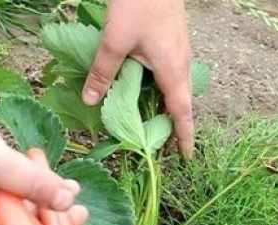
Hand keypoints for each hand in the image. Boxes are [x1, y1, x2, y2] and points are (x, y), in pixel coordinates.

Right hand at [0, 93, 87, 224]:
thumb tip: (68, 201)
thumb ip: (35, 185)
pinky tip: (24, 158)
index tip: (74, 223)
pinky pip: (1, 196)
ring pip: (16, 213)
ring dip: (37, 192)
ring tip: (41, 161)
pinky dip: (18, 181)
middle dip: (53, 214)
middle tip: (69, 188)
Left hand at [82, 0, 193, 157]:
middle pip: (181, 102)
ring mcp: (179, 50)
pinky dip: (161, 88)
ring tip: (153, 122)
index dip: (184, 136)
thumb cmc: (139, 4)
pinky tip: (145, 88)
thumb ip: (103, 72)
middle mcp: (181, 63)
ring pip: (175, 86)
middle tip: (161, 144)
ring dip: (167, 106)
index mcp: (172, 69)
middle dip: (174, 125)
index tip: (186, 157)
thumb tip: (90, 101)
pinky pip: (170, 73)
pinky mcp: (172, 40)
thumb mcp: (115, 41)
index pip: (182, 112)